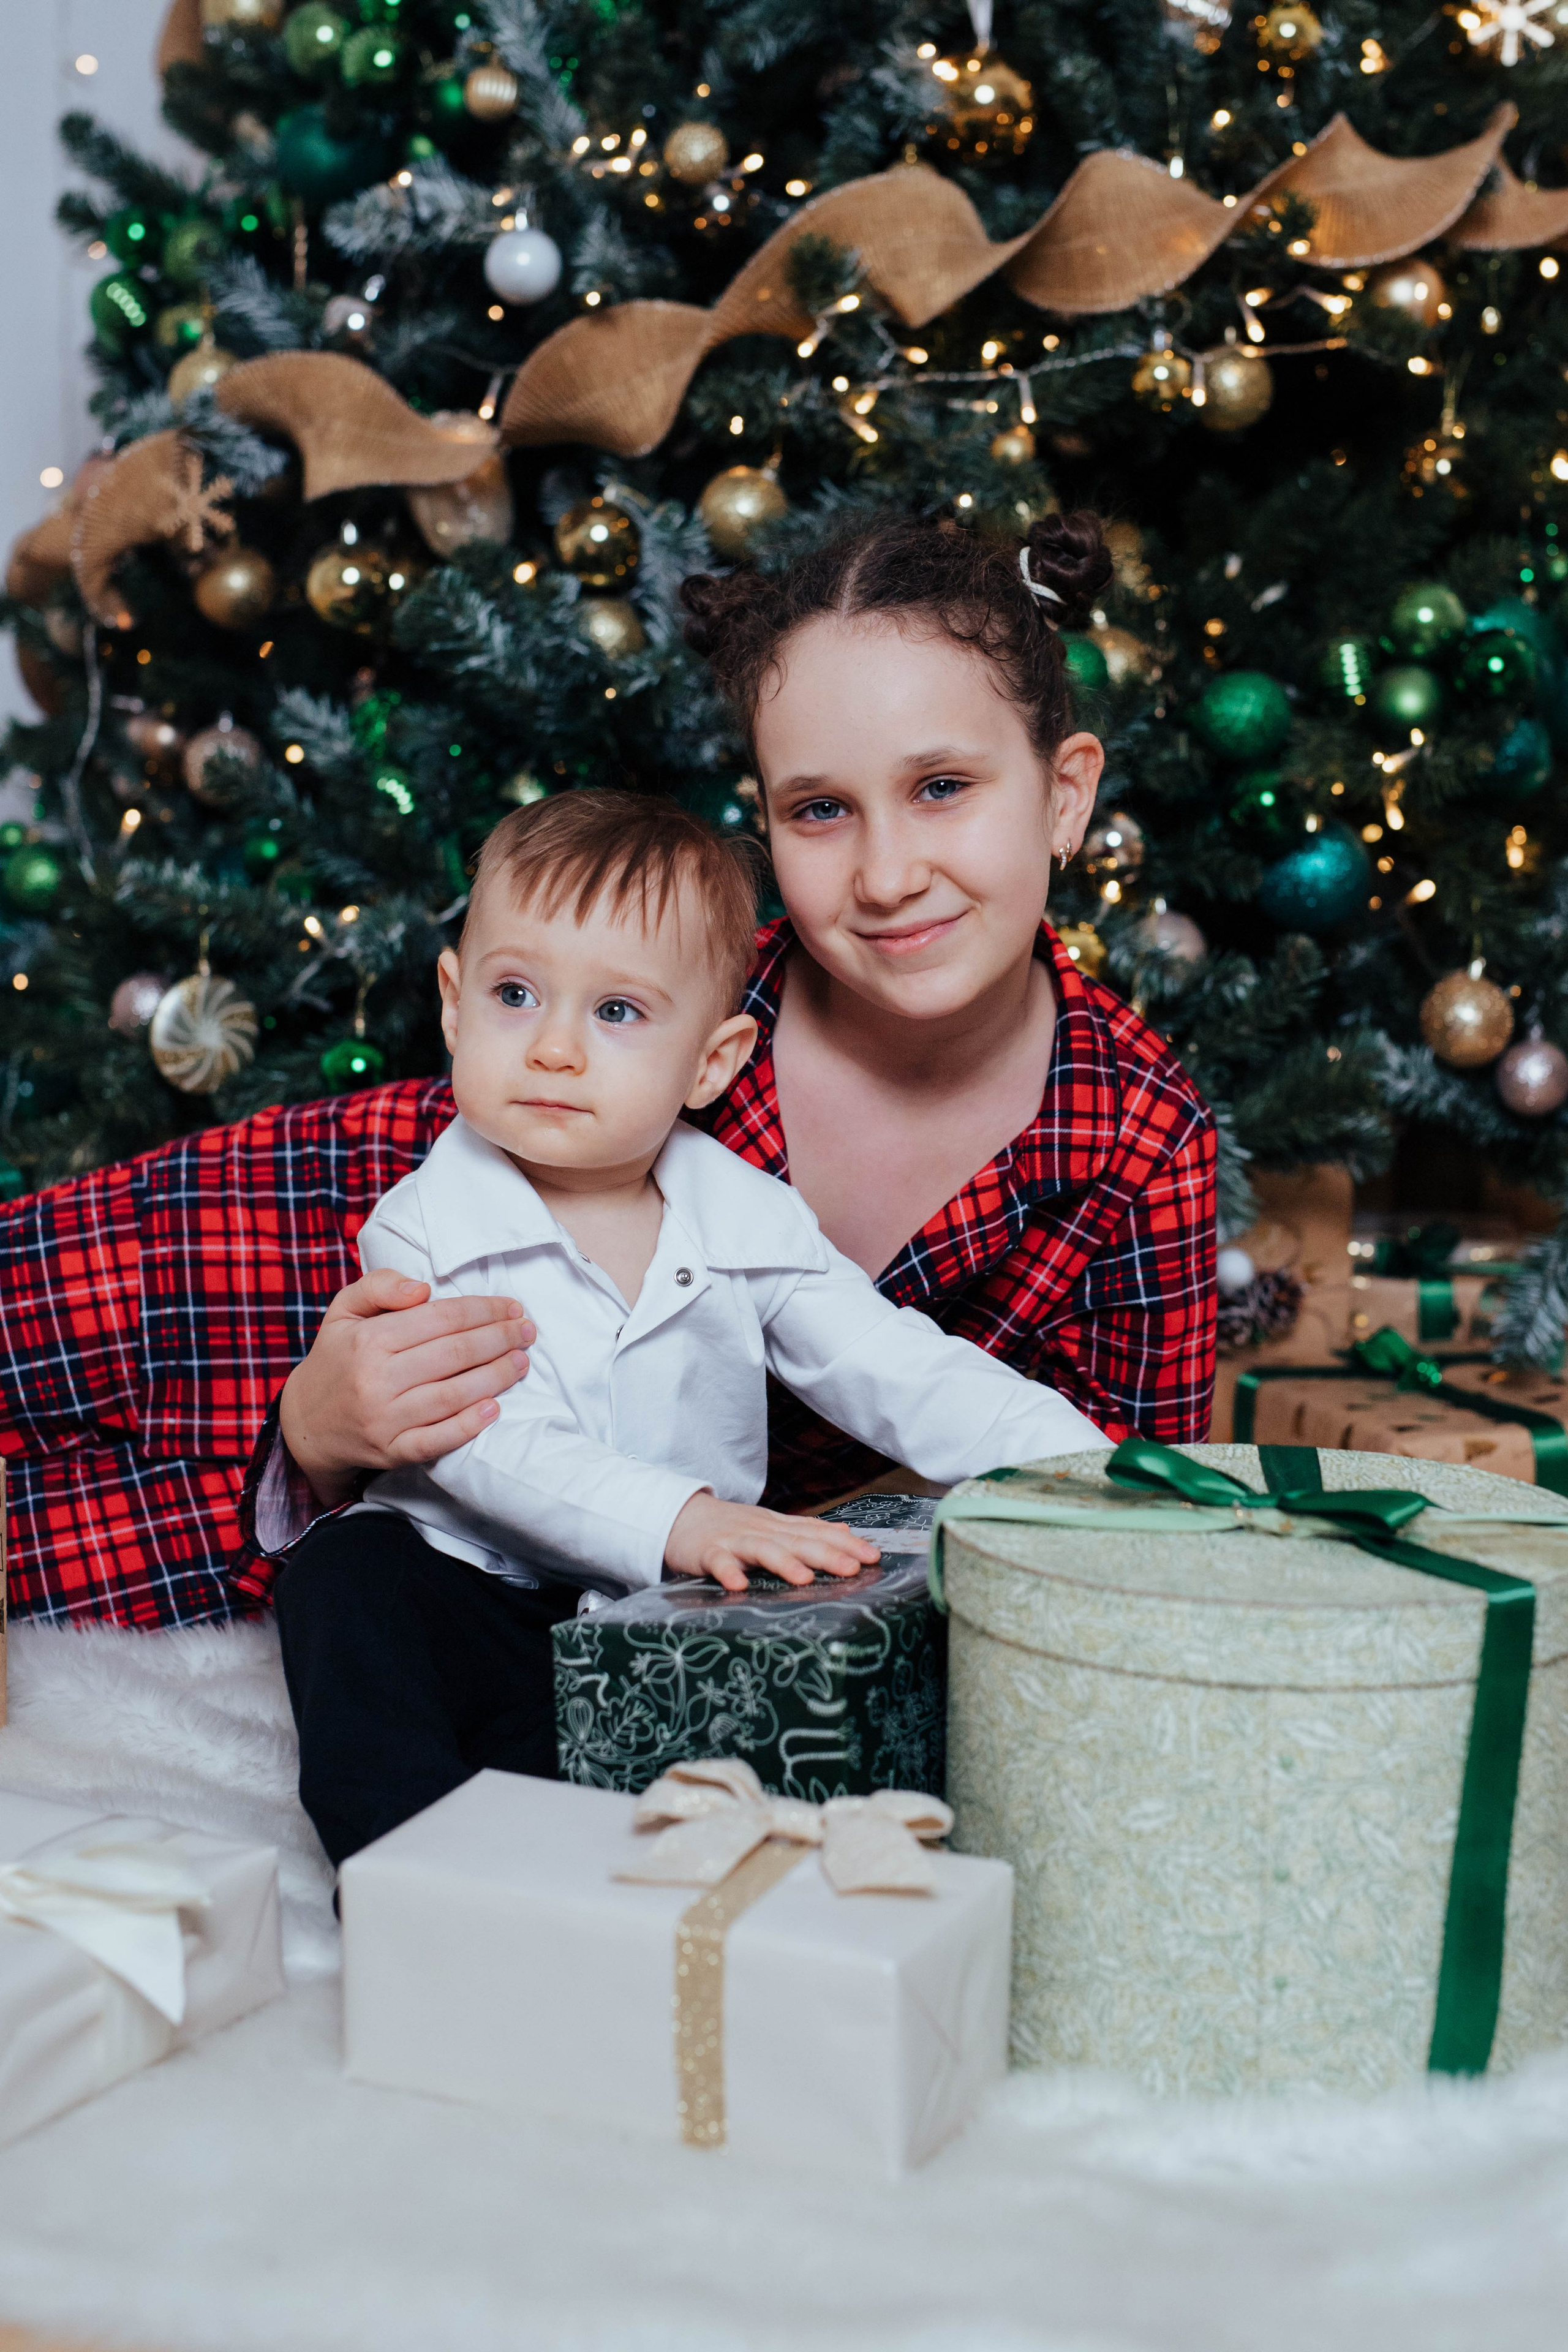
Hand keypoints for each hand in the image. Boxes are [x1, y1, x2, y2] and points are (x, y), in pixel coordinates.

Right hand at [278, 1268, 534, 1506]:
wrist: (305, 1422)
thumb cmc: (336, 1359)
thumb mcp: (343, 1310)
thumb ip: (379, 1286)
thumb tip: (423, 1289)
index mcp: (368, 1340)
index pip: (440, 1319)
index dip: (482, 1310)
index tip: (512, 1307)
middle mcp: (376, 1380)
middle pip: (453, 1355)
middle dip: (498, 1339)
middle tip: (527, 1331)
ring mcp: (384, 1419)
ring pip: (451, 1396)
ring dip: (495, 1377)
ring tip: (521, 1361)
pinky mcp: (391, 1451)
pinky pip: (437, 1440)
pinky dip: (468, 1425)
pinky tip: (495, 1408)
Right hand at [664, 1494, 879, 1594]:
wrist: (681, 1516)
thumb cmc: (732, 1527)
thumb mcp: (773, 1525)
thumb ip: (807, 1530)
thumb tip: (845, 1531)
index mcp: (779, 1527)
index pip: (818, 1532)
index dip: (846, 1544)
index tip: (873, 1555)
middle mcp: (762, 1531)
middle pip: (797, 1541)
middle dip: (827, 1554)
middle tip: (854, 1567)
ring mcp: (734, 1541)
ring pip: (762, 1550)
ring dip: (784, 1563)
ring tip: (804, 1578)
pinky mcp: (707, 1552)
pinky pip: (718, 1563)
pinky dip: (727, 1572)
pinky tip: (738, 1586)